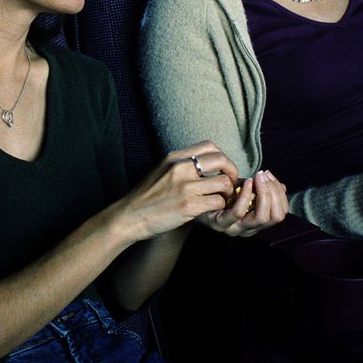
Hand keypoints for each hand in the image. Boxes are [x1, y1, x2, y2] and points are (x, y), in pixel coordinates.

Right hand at [122, 142, 236, 239]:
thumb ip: (181, 165)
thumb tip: (204, 163)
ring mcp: (185, 187)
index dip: (223, 158)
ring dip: (227, 193)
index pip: (210, 146)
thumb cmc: (146, 196)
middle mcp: (181, 168)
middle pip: (221, 160)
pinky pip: (217, 202)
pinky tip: (211, 210)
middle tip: (231, 184)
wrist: (130, 216)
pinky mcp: (189, 206)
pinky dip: (219, 207)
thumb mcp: (162, 170)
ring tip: (221, 199)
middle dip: (232, 172)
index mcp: (175, 157)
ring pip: (224, 183)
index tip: (223, 169)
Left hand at [197, 168, 288, 237]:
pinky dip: (246, 196)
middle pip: (275, 216)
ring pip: (262, 217)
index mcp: (256, 222)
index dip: (280, 194)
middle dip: (274, 192)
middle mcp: (249, 229)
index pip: (281, 212)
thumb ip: (261, 189)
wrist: (191, 201)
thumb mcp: (243, 190)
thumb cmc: (219, 194)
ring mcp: (235, 229)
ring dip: (264, 193)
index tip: (270, 176)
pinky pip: (239, 213)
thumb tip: (282, 185)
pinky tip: (247, 182)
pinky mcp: (220, 225)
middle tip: (264, 175)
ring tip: (258, 177)